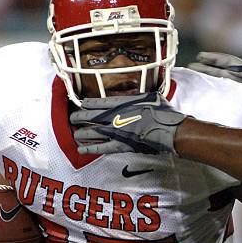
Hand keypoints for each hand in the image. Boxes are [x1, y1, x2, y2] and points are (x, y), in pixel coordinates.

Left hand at [70, 92, 187, 154]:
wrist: (169, 129)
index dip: (87, 104)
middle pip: (91, 117)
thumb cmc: (163, 112)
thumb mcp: (150, 96)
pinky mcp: (121, 145)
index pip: (99, 102)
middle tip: (72, 118)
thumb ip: (139, 95)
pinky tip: (81, 149)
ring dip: (81, 133)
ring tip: (75, 133)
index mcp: (122, 103)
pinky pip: (102, 148)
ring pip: (92, 132)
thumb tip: (137, 93)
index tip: (81, 104)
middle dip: (79, 117)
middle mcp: (115, 116)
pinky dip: (90, 149)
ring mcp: (116, 131)